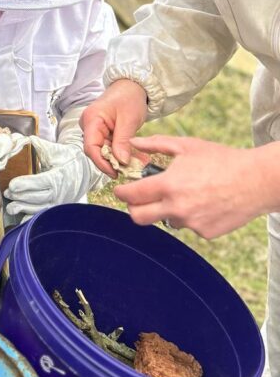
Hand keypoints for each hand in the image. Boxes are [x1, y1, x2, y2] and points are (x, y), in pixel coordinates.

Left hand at [4, 136, 102, 215]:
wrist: (85, 170)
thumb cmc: (67, 158)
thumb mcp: (55, 150)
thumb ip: (40, 146)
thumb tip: (26, 138)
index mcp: (58, 176)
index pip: (41, 182)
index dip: (26, 184)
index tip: (12, 185)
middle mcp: (59, 192)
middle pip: (38, 197)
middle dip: (21, 197)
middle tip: (7, 193)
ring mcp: (58, 202)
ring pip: (40, 209)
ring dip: (24, 208)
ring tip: (11, 207)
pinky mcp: (56, 207)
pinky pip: (44, 215)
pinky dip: (32, 219)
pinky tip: (22, 219)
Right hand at [81, 80, 147, 176]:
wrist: (133, 86)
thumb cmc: (129, 97)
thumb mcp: (129, 120)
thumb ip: (123, 142)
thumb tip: (121, 162)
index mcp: (91, 119)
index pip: (91, 147)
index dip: (102, 162)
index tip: (116, 172)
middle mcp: (90, 125)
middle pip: (96, 151)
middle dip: (113, 162)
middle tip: (131, 170)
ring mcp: (96, 129)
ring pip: (105, 151)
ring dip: (120, 159)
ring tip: (138, 164)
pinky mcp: (104, 132)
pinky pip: (111, 147)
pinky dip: (122, 153)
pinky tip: (136, 158)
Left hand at [115, 135, 279, 237]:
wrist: (256, 181)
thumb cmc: (221, 159)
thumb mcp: (187, 146)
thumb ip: (155, 144)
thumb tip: (132, 143)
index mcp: (169, 185)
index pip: (131, 196)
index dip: (121, 193)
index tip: (120, 190)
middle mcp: (177, 208)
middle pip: (139, 218)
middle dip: (133, 209)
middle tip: (138, 200)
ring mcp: (191, 223)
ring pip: (167, 221)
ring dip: (168, 210)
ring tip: (187, 194)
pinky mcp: (205, 233)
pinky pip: (189, 226)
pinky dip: (191, 216)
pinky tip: (205, 202)